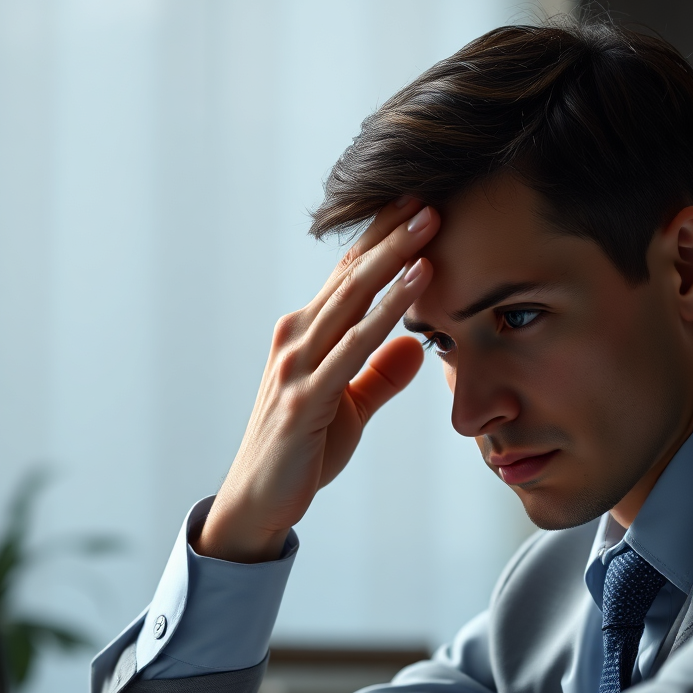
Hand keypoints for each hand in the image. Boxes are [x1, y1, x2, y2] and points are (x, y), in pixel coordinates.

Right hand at [195, 199, 439, 562]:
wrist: (260, 499)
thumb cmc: (304, 451)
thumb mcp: (350, 407)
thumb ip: (380, 375)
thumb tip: (417, 345)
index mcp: (307, 335)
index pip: (349, 276)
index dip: (382, 239)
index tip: (416, 204)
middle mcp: (297, 337)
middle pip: (352, 274)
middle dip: (392, 231)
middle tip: (431, 193)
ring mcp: (298, 364)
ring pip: (352, 298)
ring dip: (394, 257)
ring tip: (429, 221)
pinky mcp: (306, 397)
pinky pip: (352, 347)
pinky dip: (386, 313)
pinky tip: (414, 286)